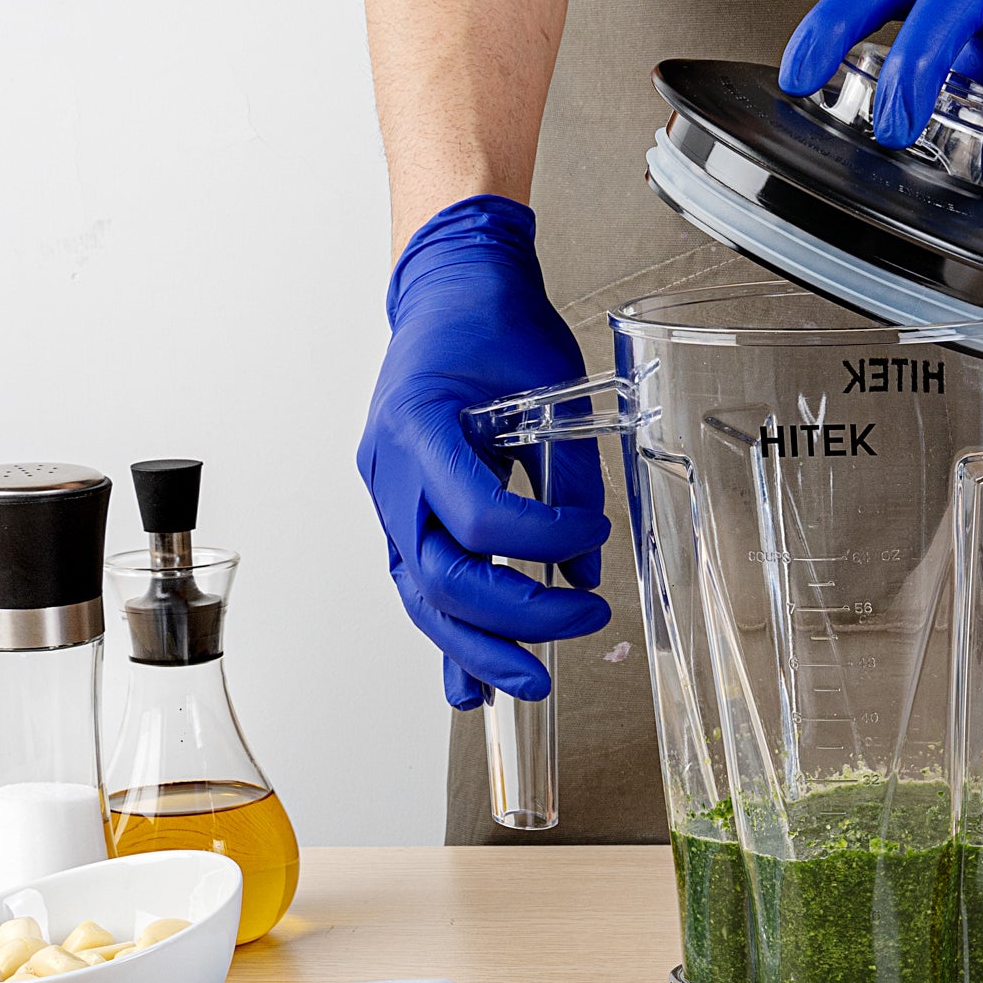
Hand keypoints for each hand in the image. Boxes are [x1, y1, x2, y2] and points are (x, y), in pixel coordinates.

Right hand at [358, 196, 610, 706]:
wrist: (448, 291)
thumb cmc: (491, 321)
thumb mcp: (549, 381)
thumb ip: (570, 472)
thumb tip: (586, 560)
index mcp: (419, 427)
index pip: (478, 515)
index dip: (543, 535)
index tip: (593, 529)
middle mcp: (390, 473)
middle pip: (440, 578)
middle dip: (512, 619)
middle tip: (582, 627)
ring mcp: (389, 498)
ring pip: (421, 597)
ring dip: (477, 648)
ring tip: (529, 685)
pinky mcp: (404, 513)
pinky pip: (421, 586)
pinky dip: (450, 639)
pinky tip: (470, 690)